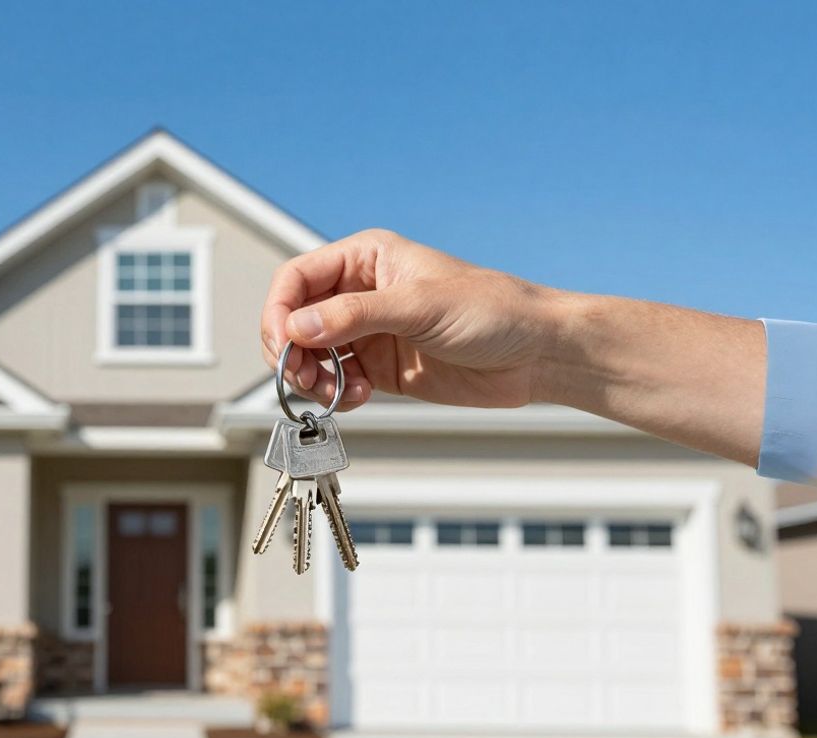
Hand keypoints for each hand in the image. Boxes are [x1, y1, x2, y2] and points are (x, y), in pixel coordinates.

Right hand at [261, 229, 563, 410]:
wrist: (536, 354)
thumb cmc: (494, 311)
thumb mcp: (420, 306)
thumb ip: (355, 316)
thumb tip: (298, 327)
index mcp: (366, 259)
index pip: (296, 279)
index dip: (280, 311)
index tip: (282, 345)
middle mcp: (360, 293)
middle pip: (294, 319)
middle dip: (290, 351)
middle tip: (302, 377)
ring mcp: (368, 332)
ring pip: (309, 354)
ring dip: (309, 378)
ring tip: (335, 394)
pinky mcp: (379, 368)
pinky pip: (335, 382)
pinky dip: (335, 395)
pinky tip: (359, 399)